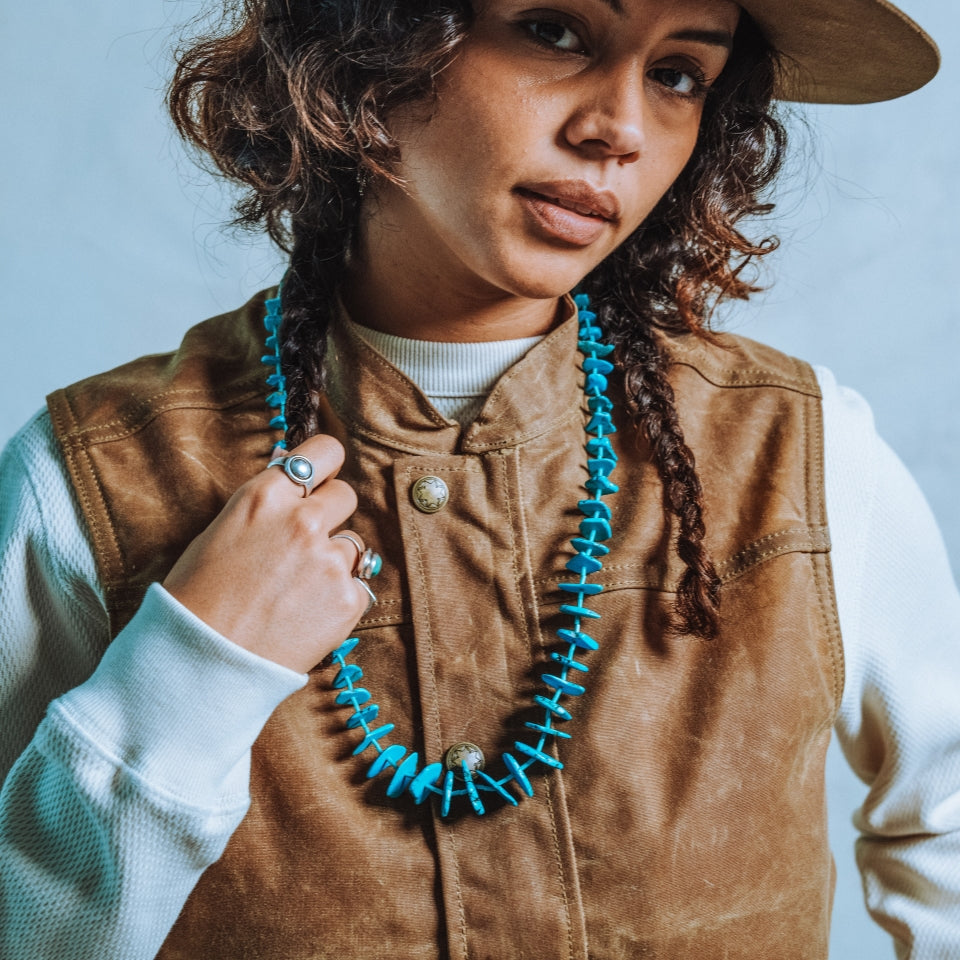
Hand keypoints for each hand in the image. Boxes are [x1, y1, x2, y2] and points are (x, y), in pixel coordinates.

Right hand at [163, 435, 369, 672]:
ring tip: (299, 589)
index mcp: (265, 496)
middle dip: (330, 514)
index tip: (321, 479)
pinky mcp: (348, 599)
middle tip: (306, 543)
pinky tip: (307, 615)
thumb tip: (292, 470)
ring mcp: (329, 561)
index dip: (325, 466)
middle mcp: (303, 521)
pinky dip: (340, 598)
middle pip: (346, 495)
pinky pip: (358, 585)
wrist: (202, 665)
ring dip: (336, 559)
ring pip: (354, 543)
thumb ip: (264, 503)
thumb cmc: (197, 599)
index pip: (323, 452)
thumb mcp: (221, 532)